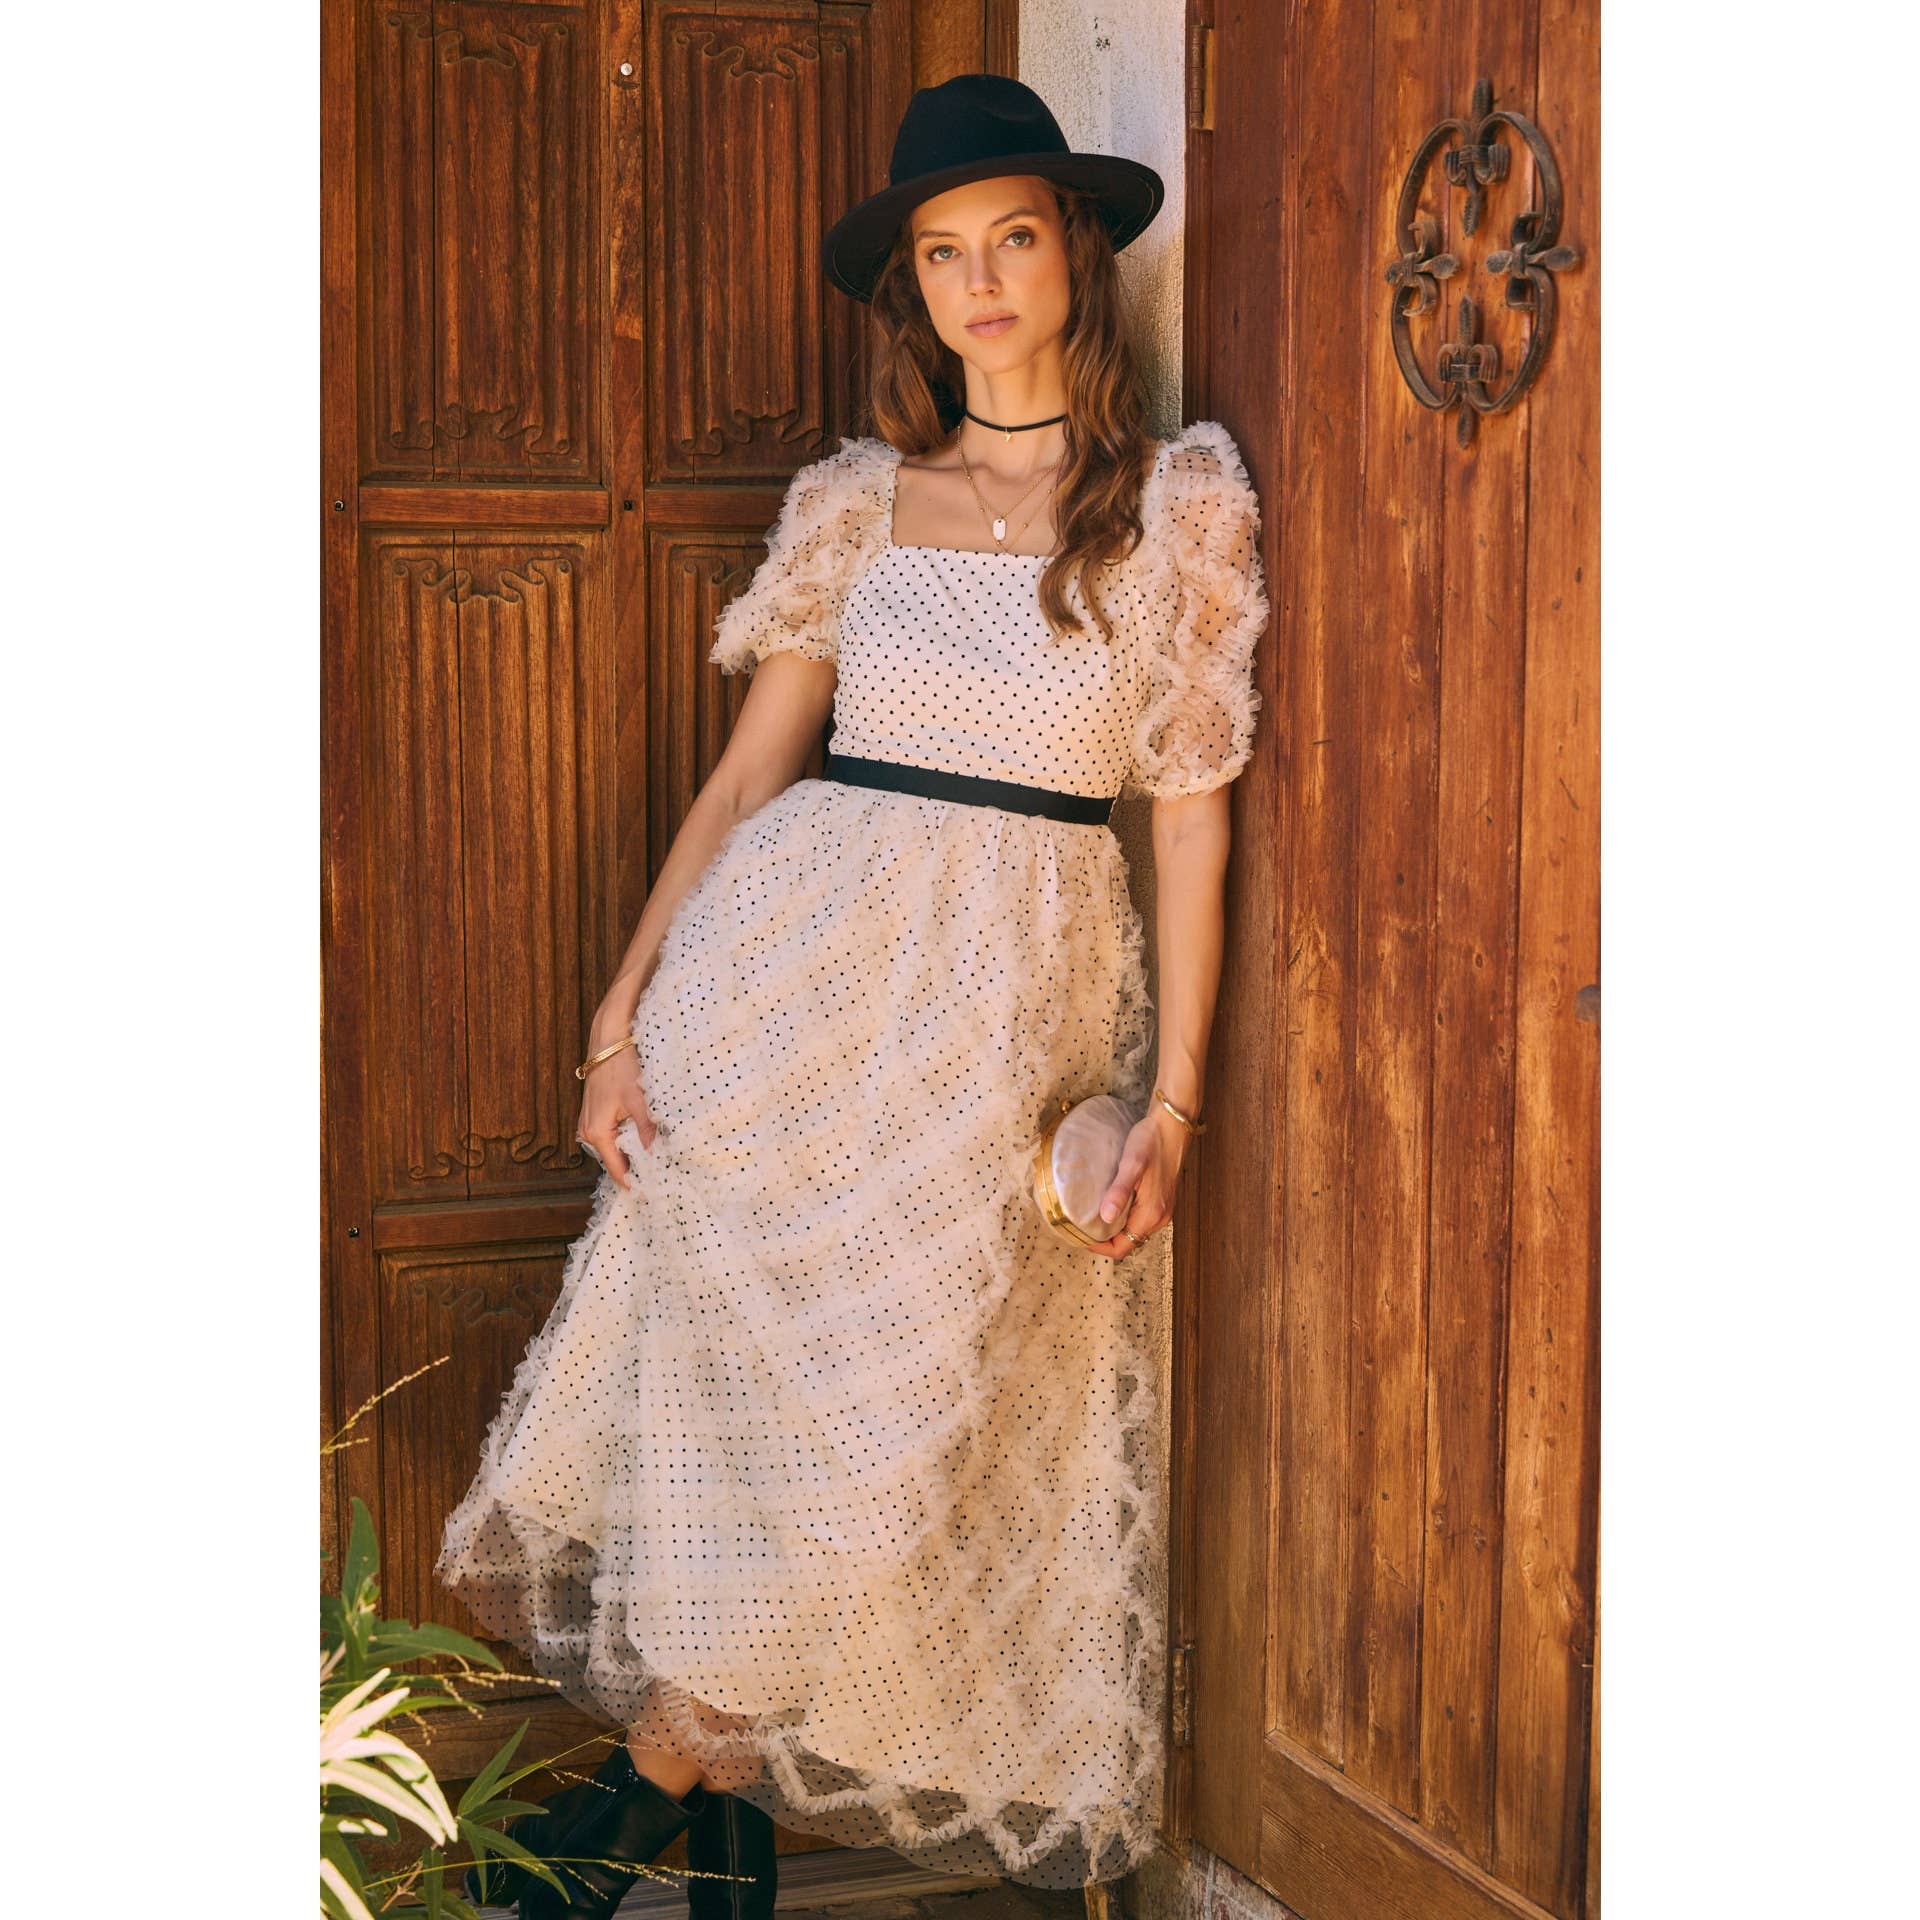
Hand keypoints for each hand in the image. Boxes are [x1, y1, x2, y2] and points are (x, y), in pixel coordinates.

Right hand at [575, 1043, 657, 1190]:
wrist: (607, 1041)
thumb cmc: (620, 1067)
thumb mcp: (638, 1100)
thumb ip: (646, 1129)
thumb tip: (656, 1154)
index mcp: (596, 1132)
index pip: (616, 1169)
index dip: (634, 1182)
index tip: (651, 1192)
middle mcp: (587, 1132)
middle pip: (613, 1161)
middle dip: (635, 1169)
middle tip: (660, 1178)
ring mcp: (588, 1123)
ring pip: (612, 1148)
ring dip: (630, 1154)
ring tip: (655, 1162)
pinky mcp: (593, 1115)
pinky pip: (610, 1136)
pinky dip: (625, 1141)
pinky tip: (642, 1140)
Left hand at [1087, 1107, 1190, 1260]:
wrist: (1171, 1125)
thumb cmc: (1151, 1141)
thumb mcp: (1132, 1164)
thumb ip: (1119, 1191)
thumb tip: (1105, 1216)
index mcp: (1151, 1214)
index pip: (1122, 1248)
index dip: (1099, 1247)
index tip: (1079, 1235)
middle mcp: (1159, 1217)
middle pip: (1127, 1242)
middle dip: (1103, 1238)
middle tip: (1081, 1225)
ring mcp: (1161, 1209)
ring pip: (1133, 1231)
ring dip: (1113, 1228)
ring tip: (1091, 1213)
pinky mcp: (1160, 1199)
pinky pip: (1138, 1218)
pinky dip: (1122, 1217)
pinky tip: (1109, 1202)